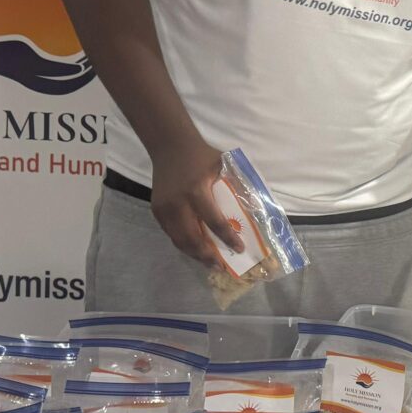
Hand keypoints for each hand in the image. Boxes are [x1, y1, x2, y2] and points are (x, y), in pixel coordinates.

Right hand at [149, 137, 242, 269]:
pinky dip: (184, 244)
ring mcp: (164, 209)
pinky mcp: (157, 211)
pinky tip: (195, 250)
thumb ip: (235, 186)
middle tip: (221, 266)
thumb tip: (254, 209)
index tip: (238, 249)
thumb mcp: (222, 165)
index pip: (214, 222)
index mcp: (196, 191)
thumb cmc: (200, 156)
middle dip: (208, 255)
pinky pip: (171, 234)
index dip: (227, 238)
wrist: (169, 146)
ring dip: (195, 254)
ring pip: (179, 240)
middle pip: (193, 238)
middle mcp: (178, 204)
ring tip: (209, 263)